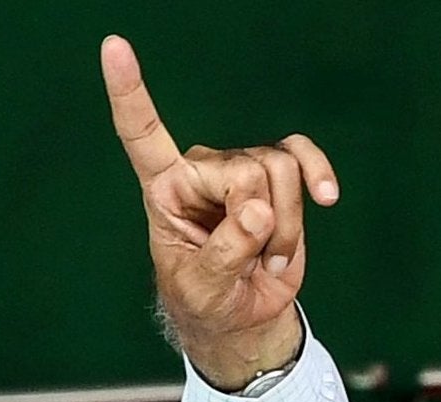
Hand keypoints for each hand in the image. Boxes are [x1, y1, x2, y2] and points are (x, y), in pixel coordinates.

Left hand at [101, 37, 337, 389]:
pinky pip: (301, 155)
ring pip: (279, 168)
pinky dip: (316, 175)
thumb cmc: (208, 301)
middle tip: (249, 262)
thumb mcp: (203, 289)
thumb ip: (224, 252)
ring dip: (285, 225)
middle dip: (261, 222)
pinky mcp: (277, 175)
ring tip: (266, 258)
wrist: (242, 315)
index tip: (114, 46)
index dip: (129, 92)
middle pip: (245, 168)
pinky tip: (326, 197)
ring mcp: (241, 169)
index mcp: (164, 191)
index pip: (141, 133)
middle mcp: (200, 170)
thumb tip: (255, 209)